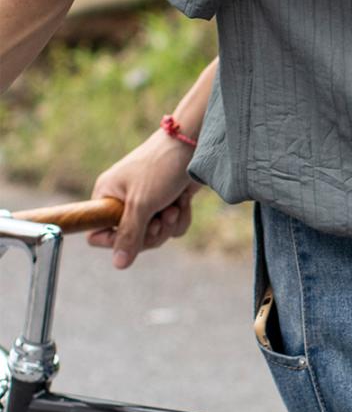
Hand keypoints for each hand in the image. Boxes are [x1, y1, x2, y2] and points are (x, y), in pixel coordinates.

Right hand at [87, 129, 200, 267]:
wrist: (192, 146)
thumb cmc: (160, 169)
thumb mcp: (141, 204)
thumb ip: (129, 235)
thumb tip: (118, 264)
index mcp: (106, 197)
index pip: (98, 235)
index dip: (117, 241)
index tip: (136, 232)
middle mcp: (123, 202)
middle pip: (133, 241)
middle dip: (152, 234)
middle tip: (161, 219)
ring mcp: (146, 204)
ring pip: (157, 236)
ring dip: (169, 224)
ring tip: (173, 206)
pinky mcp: (167, 204)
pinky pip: (172, 227)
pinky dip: (181, 217)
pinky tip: (183, 202)